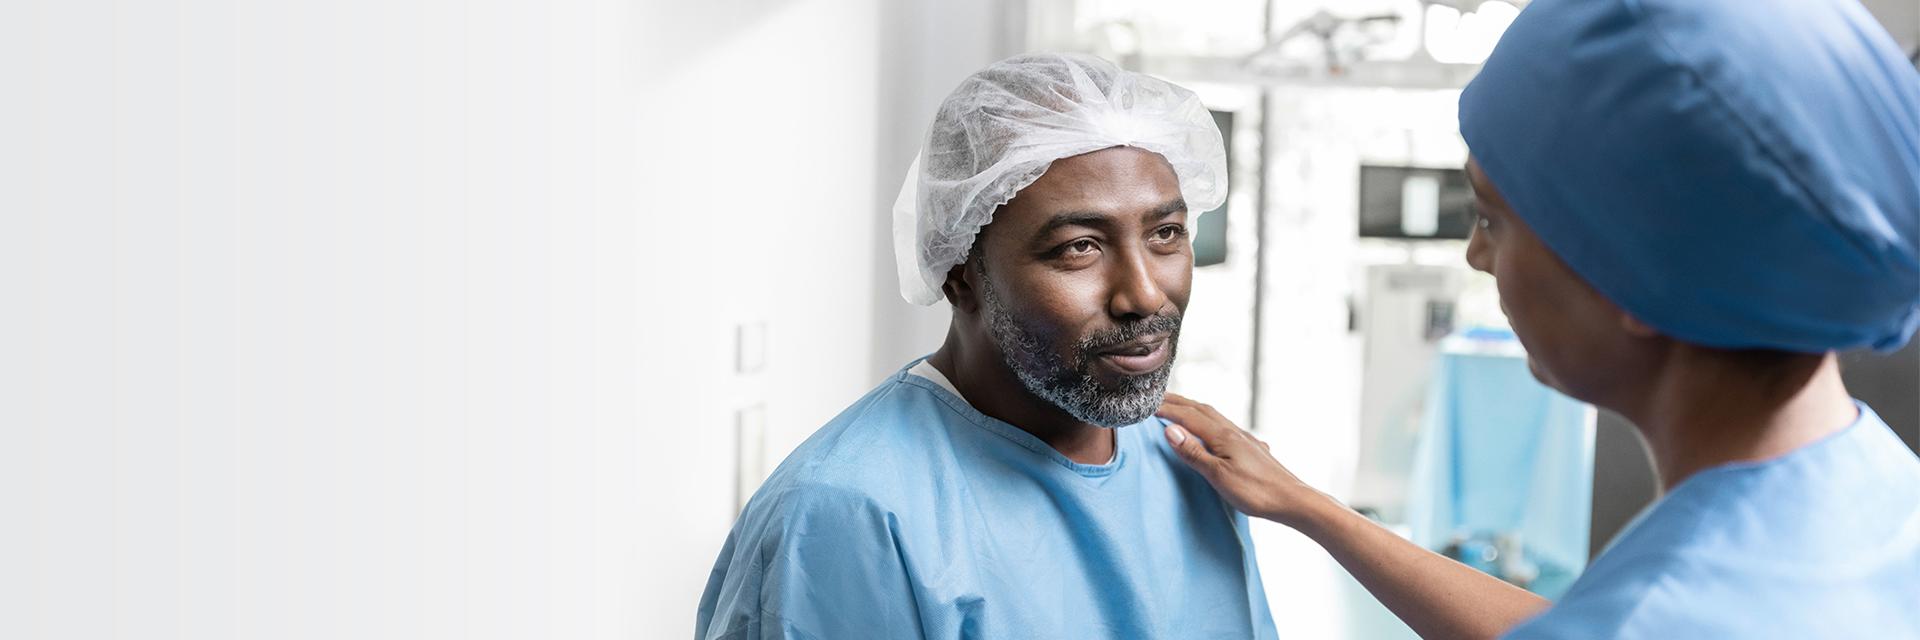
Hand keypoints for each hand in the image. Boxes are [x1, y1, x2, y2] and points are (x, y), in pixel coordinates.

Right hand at [1156, 393, 1324, 526]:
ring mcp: (1243, 438)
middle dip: (1177, 401)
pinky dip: (1207, 419)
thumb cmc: (1256, 492)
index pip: (1187, 415)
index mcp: (1222, 435)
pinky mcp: (1250, 447)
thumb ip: (1193, 452)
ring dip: (1192, 408)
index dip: (1165, 408)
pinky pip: (1222, 425)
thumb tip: (1170, 429)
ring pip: (1213, 415)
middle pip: (1200, 409)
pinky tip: (1210, 428)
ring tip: (1177, 407)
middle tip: (1155, 397)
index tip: (1144, 404)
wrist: (1292, 500)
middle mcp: (1233, 431)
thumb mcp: (1218, 476)